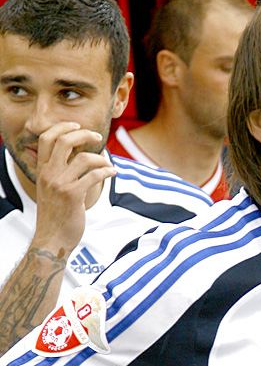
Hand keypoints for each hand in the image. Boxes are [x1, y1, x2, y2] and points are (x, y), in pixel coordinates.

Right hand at [32, 122, 115, 256]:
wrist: (52, 239)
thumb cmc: (55, 215)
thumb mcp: (50, 190)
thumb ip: (58, 172)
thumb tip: (76, 156)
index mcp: (42, 170)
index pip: (47, 138)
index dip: (63, 127)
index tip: (77, 125)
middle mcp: (49, 174)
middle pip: (65, 141)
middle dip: (84, 134)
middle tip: (97, 137)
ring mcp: (60, 184)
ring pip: (84, 158)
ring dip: (101, 158)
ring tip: (108, 163)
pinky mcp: (73, 196)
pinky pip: (94, 176)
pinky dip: (107, 171)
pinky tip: (112, 173)